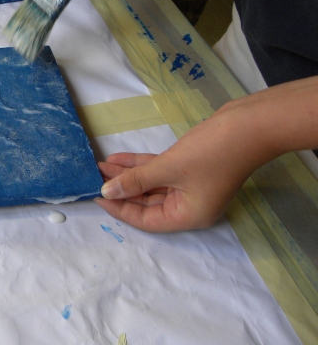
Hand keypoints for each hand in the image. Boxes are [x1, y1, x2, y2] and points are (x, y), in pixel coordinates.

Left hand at [92, 83, 317, 231]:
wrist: (250, 124)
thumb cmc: (212, 152)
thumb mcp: (169, 168)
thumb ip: (136, 181)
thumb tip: (107, 193)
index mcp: (188, 215)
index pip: (145, 220)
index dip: (118, 209)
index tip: (94, 196)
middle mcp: (189, 206)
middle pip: (146, 203)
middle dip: (119, 190)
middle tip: (93, 177)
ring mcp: (190, 186)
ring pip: (150, 185)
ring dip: (126, 176)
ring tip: (99, 166)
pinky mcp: (190, 168)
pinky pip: (158, 171)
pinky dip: (140, 165)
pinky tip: (117, 158)